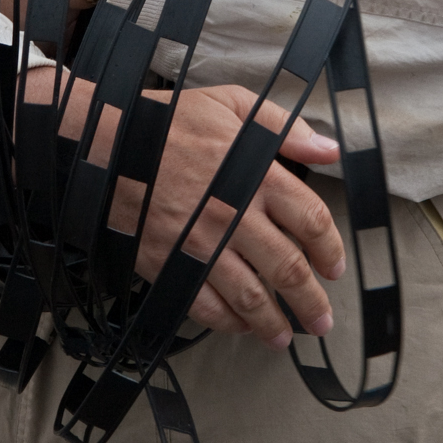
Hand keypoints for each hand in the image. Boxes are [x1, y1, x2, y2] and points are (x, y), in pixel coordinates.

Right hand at [22, 69, 345, 349]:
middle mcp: (236, 215)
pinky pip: (206, 306)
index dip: (330, 249)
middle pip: (288, 268)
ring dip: (274, 323)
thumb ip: (285, 128)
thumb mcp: (231, 105)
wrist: (107, 145)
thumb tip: (331, 147)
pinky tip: (240, 329)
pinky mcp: (171, 265)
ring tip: (286, 338)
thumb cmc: (170, 123)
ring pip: (251, 297)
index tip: (335, 267)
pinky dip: (228, 324)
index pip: (311, 220)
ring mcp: (203, 245)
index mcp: (257, 174)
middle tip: (322, 321)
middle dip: (311, 301)